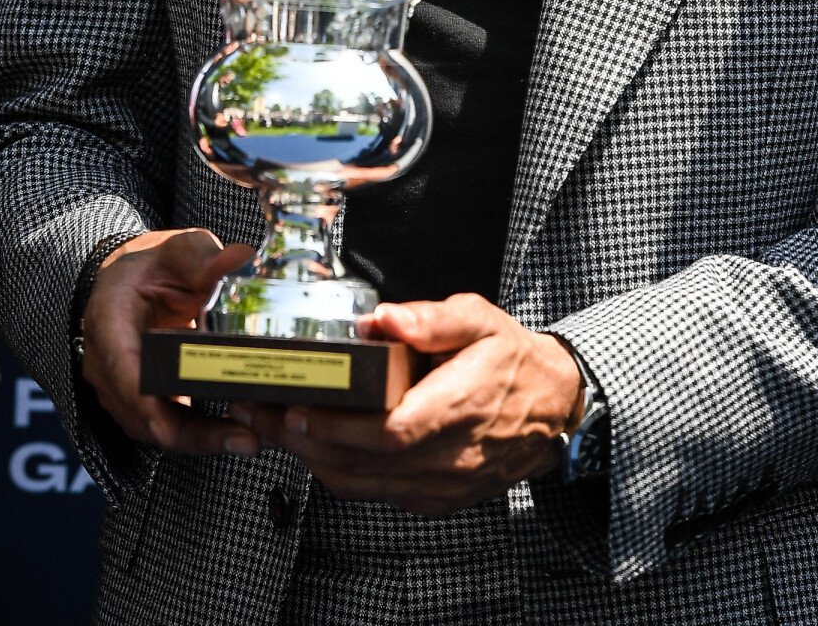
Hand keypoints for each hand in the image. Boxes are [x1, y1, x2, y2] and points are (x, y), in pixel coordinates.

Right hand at [80, 228, 260, 456]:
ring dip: (201, 439)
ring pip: (157, 427)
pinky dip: (202, 433)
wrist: (138, 276)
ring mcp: (123, 386)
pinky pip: (169, 423)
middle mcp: (107, 361)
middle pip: (142, 411)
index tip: (166, 428)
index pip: (120, 367)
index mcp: (108, 319)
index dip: (141, 401)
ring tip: (250, 440)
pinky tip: (241, 433)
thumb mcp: (180, 251)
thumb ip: (204, 258)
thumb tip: (239, 258)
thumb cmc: (155, 264)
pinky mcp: (144, 398)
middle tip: (243, 438)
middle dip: (191, 433)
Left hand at [228, 293, 583, 516]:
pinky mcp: (435, 499)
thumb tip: (384, 319)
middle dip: (305, 438)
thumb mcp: (481, 319)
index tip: (300, 404)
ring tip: (276, 424)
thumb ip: (431, 318)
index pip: (390, 430)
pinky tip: (317, 444)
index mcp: (462, 406)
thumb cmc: (513, 359)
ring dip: (312, 457)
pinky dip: (339, 471)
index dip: (339, 424)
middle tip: (264, 409)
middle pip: (364, 462)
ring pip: (363, 484)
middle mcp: (451, 456)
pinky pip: (376, 493)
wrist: (554, 408)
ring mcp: (443, 485)